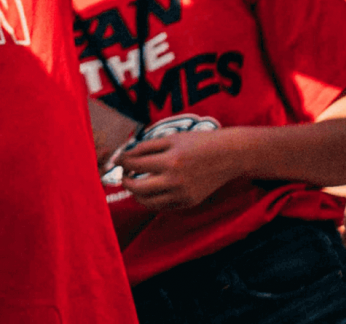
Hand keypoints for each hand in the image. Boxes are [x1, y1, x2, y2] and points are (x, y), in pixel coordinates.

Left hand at [117, 128, 243, 210]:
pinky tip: (151, 189)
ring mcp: (183, 195)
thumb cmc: (198, 143)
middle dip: (125, 182)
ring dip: (137, 195)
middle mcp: (175, 181)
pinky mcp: (189, 203)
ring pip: (149, 203)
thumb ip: (147, 147)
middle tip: (123, 175)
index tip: (117, 159)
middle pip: (138, 189)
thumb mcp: (171, 138)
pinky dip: (153, 200)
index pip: (135, 165)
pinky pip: (164, 206)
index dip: (122, 162)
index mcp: (170, 161)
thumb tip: (127, 154)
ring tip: (134, 184)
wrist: (228, 156)